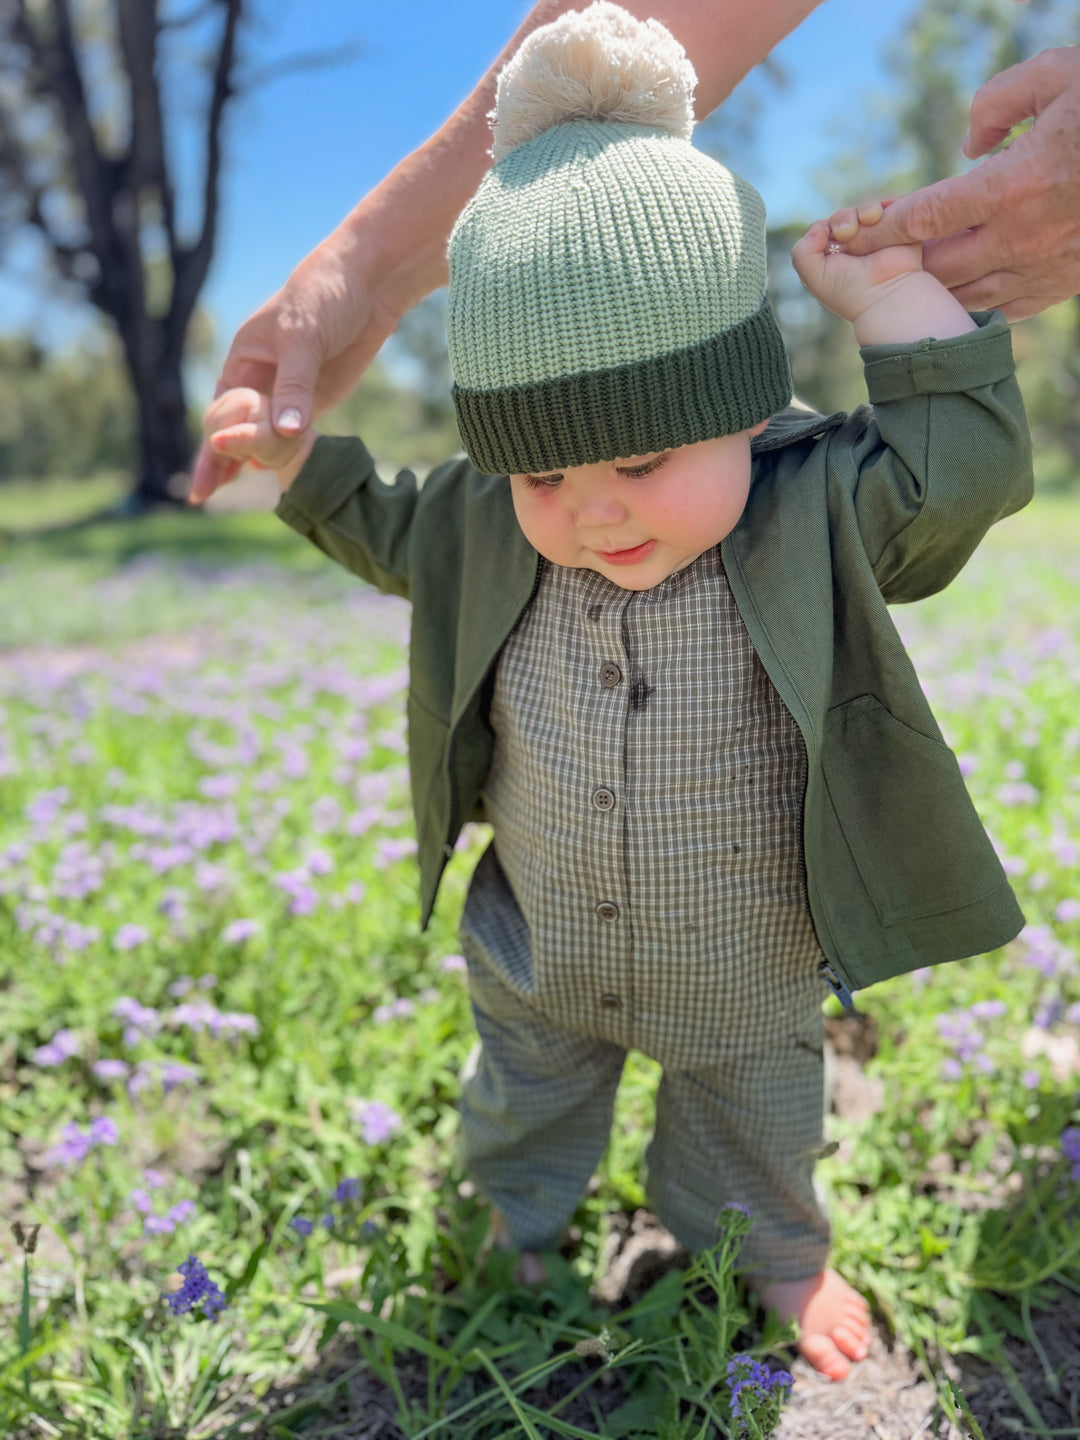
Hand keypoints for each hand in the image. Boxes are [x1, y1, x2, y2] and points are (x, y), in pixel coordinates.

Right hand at [190, 244, 400, 502]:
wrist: (367, 285)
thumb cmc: (324, 296)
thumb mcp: (304, 338)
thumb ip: (294, 386)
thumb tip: (284, 432)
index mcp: (243, 359)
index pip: (221, 410)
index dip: (213, 443)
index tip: (207, 473)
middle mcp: (258, 380)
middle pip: (234, 429)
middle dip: (219, 461)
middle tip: (203, 497)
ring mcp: (287, 394)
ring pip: (262, 436)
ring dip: (248, 462)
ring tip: (226, 493)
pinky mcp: (314, 401)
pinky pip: (293, 435)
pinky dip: (281, 454)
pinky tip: (271, 475)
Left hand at [792, 210, 975, 344]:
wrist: (888, 294)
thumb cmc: (849, 291)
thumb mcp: (813, 276)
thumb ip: (802, 252)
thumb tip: (819, 226)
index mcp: (833, 260)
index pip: (821, 231)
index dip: (822, 231)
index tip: (828, 241)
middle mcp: (853, 249)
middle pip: (841, 218)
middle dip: (841, 219)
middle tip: (845, 232)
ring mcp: (875, 239)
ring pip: (861, 211)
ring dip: (859, 212)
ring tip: (867, 221)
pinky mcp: (895, 230)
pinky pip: (884, 207)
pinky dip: (877, 207)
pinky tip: (875, 216)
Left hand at [834, 47, 1079, 319]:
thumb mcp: (1057, 76)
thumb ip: (1000, 100)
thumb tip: (968, 142)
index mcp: (1013, 185)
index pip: (925, 218)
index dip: (882, 230)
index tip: (852, 234)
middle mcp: (1023, 235)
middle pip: (937, 266)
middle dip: (900, 264)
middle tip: (874, 259)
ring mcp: (1044, 266)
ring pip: (966, 294)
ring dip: (933, 287)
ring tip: (909, 277)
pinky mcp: (1064, 283)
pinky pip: (1006, 307)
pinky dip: (976, 303)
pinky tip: (961, 291)